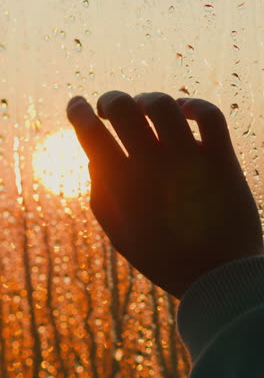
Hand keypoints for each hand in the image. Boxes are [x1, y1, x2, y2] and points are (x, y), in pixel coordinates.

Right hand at [67, 91, 262, 298]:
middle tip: (108, 107)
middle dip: (109, 100)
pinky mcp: (221, 160)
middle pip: (122, 108)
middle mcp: (152, 167)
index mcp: (122, 187)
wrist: (217, 278)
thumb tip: (93, 156)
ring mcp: (189, 160)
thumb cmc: (164, 258)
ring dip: (146, 99)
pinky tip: (183, 111)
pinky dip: (193, 105)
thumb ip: (100, 195)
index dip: (77, 111)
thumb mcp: (120, 235)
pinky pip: (209, 115)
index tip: (76, 104)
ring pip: (162, 104)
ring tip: (144, 108)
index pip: (90, 134)